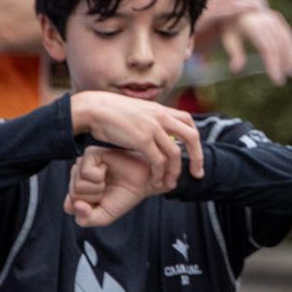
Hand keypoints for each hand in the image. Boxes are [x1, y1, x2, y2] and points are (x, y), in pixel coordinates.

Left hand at [64, 148, 159, 226]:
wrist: (143, 181)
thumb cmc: (124, 196)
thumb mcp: (104, 216)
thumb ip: (86, 219)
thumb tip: (75, 205)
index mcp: (79, 192)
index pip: (69, 206)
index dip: (86, 209)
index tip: (101, 203)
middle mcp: (77, 177)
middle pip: (73, 195)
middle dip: (93, 198)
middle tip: (106, 190)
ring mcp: (82, 165)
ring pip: (76, 184)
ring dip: (96, 187)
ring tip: (107, 180)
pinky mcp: (90, 154)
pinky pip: (84, 172)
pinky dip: (97, 176)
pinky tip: (106, 170)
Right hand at [69, 91, 204, 190]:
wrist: (94, 108)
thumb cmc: (110, 112)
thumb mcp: (137, 111)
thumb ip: (149, 119)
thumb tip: (156, 130)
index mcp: (160, 109)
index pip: (188, 121)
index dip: (195, 138)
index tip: (194, 153)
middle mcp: (161, 117)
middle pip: (191, 136)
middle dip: (198, 157)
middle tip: (197, 173)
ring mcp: (152, 127)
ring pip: (175, 153)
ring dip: (175, 171)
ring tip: (171, 183)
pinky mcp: (142, 139)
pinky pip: (159, 160)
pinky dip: (160, 172)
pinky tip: (155, 180)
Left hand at [218, 6, 291, 84]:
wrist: (237, 6)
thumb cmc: (232, 27)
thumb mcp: (229, 38)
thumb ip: (235, 53)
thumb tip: (235, 69)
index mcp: (253, 25)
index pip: (268, 48)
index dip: (273, 64)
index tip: (276, 79)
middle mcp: (266, 20)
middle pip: (278, 45)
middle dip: (282, 64)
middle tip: (282, 80)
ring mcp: (274, 19)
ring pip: (287, 40)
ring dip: (291, 57)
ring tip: (291, 73)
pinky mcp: (279, 20)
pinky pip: (289, 35)